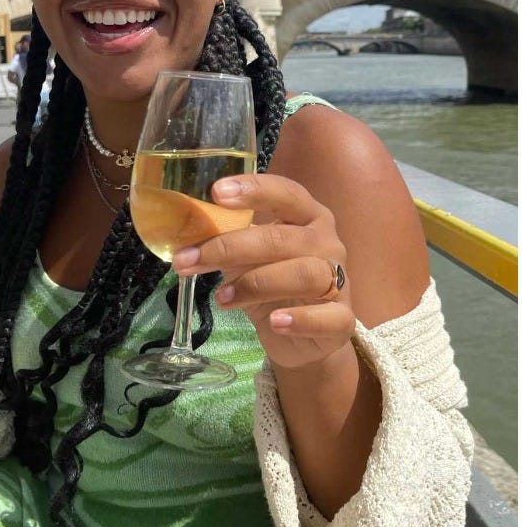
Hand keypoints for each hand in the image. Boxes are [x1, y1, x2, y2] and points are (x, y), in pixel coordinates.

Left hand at [172, 173, 354, 371]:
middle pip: (282, 238)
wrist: (300, 336)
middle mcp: (327, 243)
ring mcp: (340, 280)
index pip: (286, 193)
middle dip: (230, 248)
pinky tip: (274, 321)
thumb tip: (185, 227)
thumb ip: (225, 240)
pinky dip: (300, 319)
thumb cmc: (270, 284)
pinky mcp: (342, 319)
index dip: (254, 190)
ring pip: (304, 274)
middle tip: (188, 261)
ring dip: (255, 284)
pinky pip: (329, 317)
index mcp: (305, 217)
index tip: (216, 192)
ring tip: (221, 298)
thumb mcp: (244, 258)